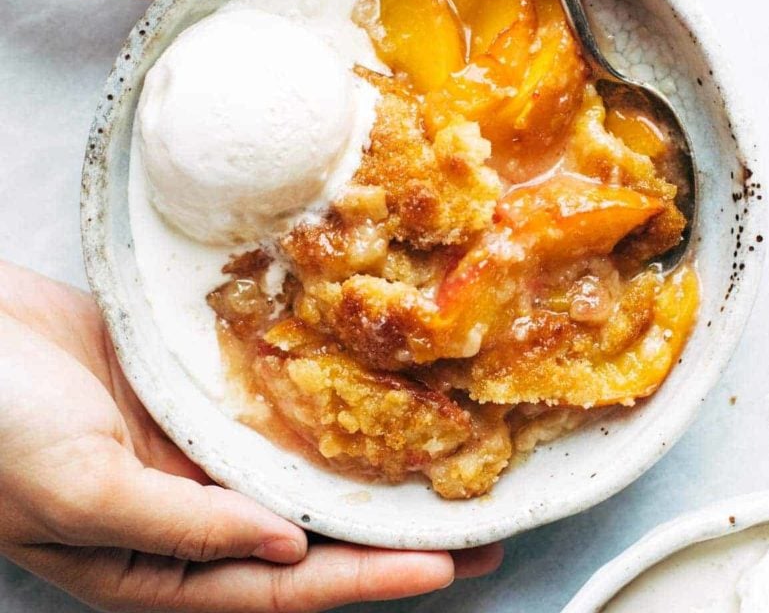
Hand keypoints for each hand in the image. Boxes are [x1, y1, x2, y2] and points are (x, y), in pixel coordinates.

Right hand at [0, 261, 501, 611]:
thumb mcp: (81, 491)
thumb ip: (181, 528)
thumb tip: (282, 545)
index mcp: (160, 562)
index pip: (282, 585)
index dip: (364, 578)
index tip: (440, 566)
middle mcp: (192, 511)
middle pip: (308, 534)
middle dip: (387, 538)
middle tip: (472, 534)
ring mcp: (198, 450)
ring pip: (298, 472)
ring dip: (363, 475)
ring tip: (437, 470)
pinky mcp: (197, 397)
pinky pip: (271, 410)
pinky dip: (318, 412)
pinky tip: (364, 401)